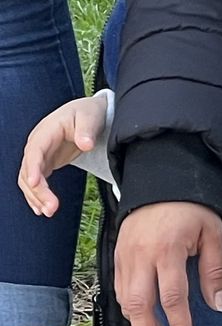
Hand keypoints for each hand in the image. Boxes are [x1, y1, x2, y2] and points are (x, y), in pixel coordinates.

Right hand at [17, 94, 108, 217]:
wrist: (88, 113)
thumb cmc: (88, 113)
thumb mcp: (90, 116)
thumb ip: (87, 130)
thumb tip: (85, 144)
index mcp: (45, 132)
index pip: (35, 151)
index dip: (33, 167)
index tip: (35, 183)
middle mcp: (37, 145)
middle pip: (29, 170)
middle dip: (37, 190)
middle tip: (51, 208)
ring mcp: (40, 155)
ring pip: (29, 179)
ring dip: (36, 196)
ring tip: (48, 212)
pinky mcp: (45, 163)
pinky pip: (36, 181)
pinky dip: (37, 195)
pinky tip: (41, 209)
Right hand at [115, 201, 221, 325]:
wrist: (161, 181)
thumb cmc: (192, 207)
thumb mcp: (213, 233)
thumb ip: (214, 270)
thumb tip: (217, 306)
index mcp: (167, 250)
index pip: (173, 298)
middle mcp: (140, 257)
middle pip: (141, 306)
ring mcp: (125, 257)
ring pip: (127, 301)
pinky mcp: (117, 257)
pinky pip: (121, 289)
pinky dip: (131, 310)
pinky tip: (143, 323)